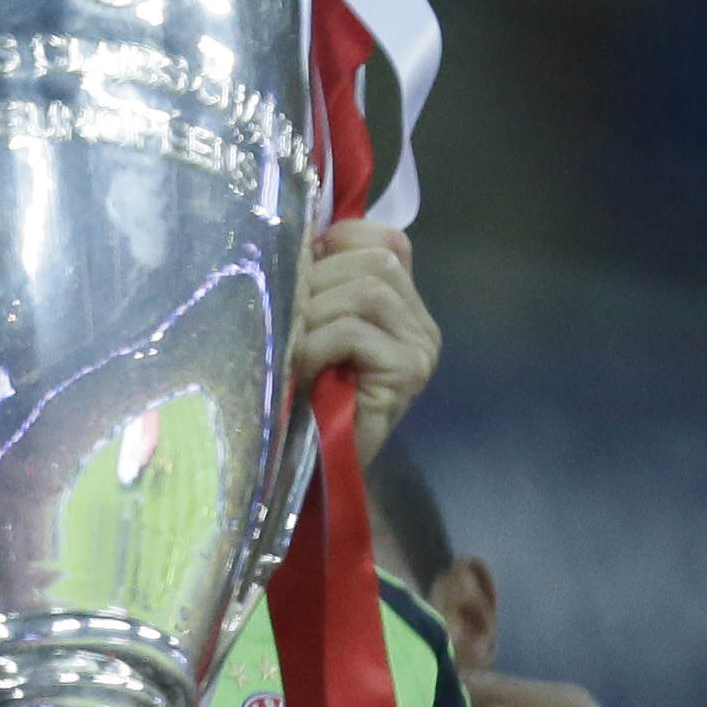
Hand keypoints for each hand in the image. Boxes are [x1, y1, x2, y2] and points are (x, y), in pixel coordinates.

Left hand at [291, 221, 437, 461]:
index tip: (299, 263)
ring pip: (366, 291)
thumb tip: (287, 237)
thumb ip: (314, 287)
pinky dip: (316, 343)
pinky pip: (354, 331)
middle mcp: (420, 322)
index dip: (338, 240)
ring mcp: (420, 347)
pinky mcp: (409, 372)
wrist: (318, 468)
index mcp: (401, 303)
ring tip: (292, 345)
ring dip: (314, 313)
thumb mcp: (309, 329)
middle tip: (286, 316)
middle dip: (317, 279)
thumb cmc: (306, 397)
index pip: (386, 240)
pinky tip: (302, 368)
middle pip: (374, 260)